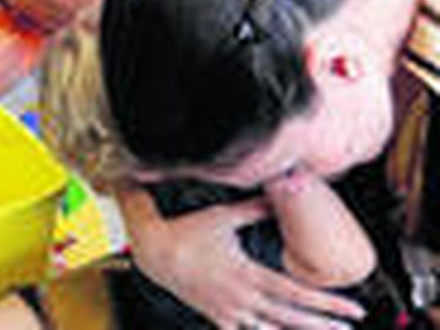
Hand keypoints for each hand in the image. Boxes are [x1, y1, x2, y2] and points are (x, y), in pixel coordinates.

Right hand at [132, 197, 362, 329]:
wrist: (155, 252)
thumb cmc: (188, 231)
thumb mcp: (222, 217)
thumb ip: (252, 209)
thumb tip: (276, 194)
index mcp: (248, 274)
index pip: (297, 293)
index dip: (328, 302)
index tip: (354, 308)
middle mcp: (243, 297)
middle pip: (291, 318)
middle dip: (323, 324)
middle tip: (349, 327)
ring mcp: (230, 311)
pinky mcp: (217, 317)